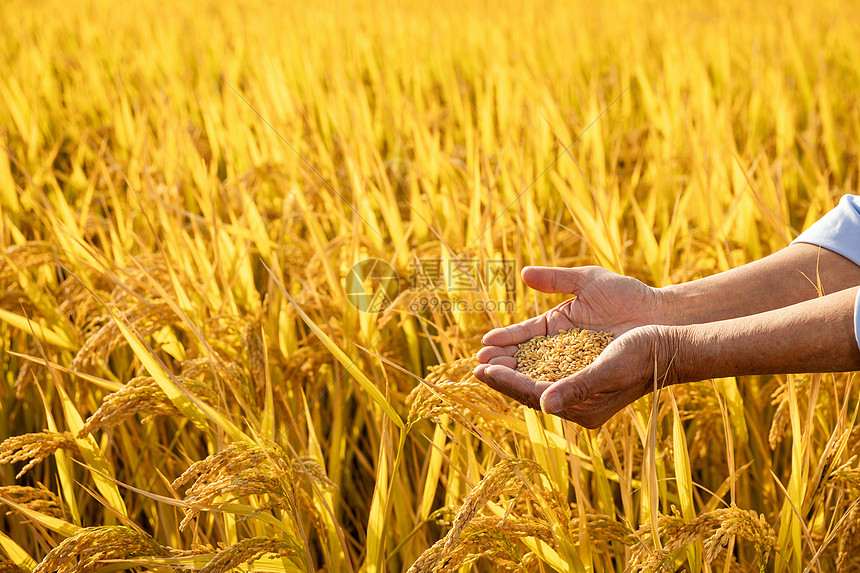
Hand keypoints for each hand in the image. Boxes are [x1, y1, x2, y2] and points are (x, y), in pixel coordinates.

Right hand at [474, 265, 661, 379]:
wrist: (662, 317)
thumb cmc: (628, 296)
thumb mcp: (589, 282)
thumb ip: (556, 279)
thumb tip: (524, 273)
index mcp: (558, 325)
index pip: (525, 335)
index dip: (506, 340)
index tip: (484, 345)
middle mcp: (563, 349)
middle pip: (526, 359)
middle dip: (502, 364)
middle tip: (480, 366)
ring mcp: (576, 365)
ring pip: (538, 374)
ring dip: (513, 377)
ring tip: (490, 375)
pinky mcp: (590, 379)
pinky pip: (561, 385)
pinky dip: (540, 386)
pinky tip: (521, 387)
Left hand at [476, 325, 679, 427]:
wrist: (669, 343)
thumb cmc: (642, 355)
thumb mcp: (609, 369)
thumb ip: (578, 387)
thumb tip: (544, 404)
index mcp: (583, 408)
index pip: (533, 395)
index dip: (506, 382)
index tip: (481, 369)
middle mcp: (577, 402)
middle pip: (529, 390)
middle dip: (502, 376)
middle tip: (475, 363)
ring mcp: (578, 386)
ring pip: (535, 378)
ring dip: (511, 367)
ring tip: (485, 355)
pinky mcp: (580, 369)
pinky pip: (546, 367)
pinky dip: (526, 357)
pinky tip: (511, 348)